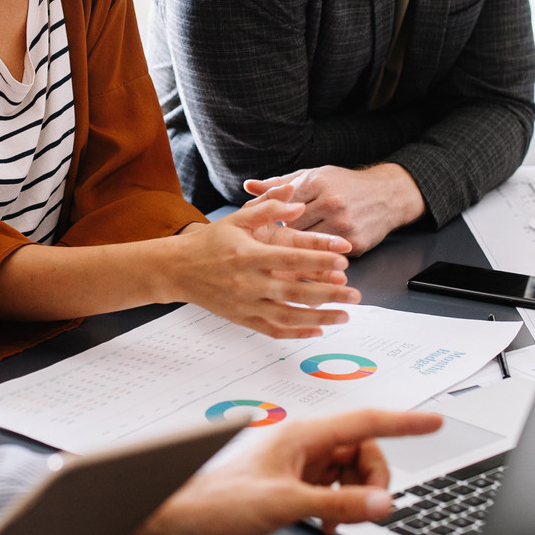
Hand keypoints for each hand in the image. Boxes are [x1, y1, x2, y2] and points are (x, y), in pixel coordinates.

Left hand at [111, 408, 443, 534]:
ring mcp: (295, 473)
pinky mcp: (288, 496)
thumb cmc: (212, 503)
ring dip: (358, 497)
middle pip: (362, 452)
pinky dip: (342, 510)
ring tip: (345, 522)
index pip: (364, 423)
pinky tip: (330, 527)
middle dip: (376, 478)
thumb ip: (337, 506)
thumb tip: (382, 504)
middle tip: (373, 508)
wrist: (177, 529)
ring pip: (349, 475)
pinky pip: (333, 495)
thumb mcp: (283, 505)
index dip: (402, 424)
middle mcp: (300, 450)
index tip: (434, 422)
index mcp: (300, 437)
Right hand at [163, 200, 359, 338]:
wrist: (178, 269)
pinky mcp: (242, 319)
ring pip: (288, 316)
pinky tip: (317, 331)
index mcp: (249, 255)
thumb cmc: (210, 242)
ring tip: (345, 317)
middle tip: (356, 295)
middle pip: (295, 291)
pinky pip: (273, 330)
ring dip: (319, 318)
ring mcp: (245, 304)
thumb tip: (297, 201)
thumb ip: (268, 207)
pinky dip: (296, 333)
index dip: (318, 260)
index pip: (291, 259)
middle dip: (329, 294)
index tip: (343, 261)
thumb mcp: (237, 219)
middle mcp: (248, 283)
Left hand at [242, 163, 426, 254]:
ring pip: (310, 247)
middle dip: (282, 240)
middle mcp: (331, 203)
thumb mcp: (314, 176)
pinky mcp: (356, 243)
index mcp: (317, 183)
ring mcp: (344, 225)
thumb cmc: (345, 184)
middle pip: (294, 230)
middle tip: (270, 250)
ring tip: (288, 259)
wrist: (389, 195)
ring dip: (299, 254)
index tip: (262, 230)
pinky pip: (328, 258)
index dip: (271, 220)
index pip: (283, 206)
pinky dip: (320, 261)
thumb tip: (248, 186)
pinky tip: (312, 263)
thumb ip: (280, 184)